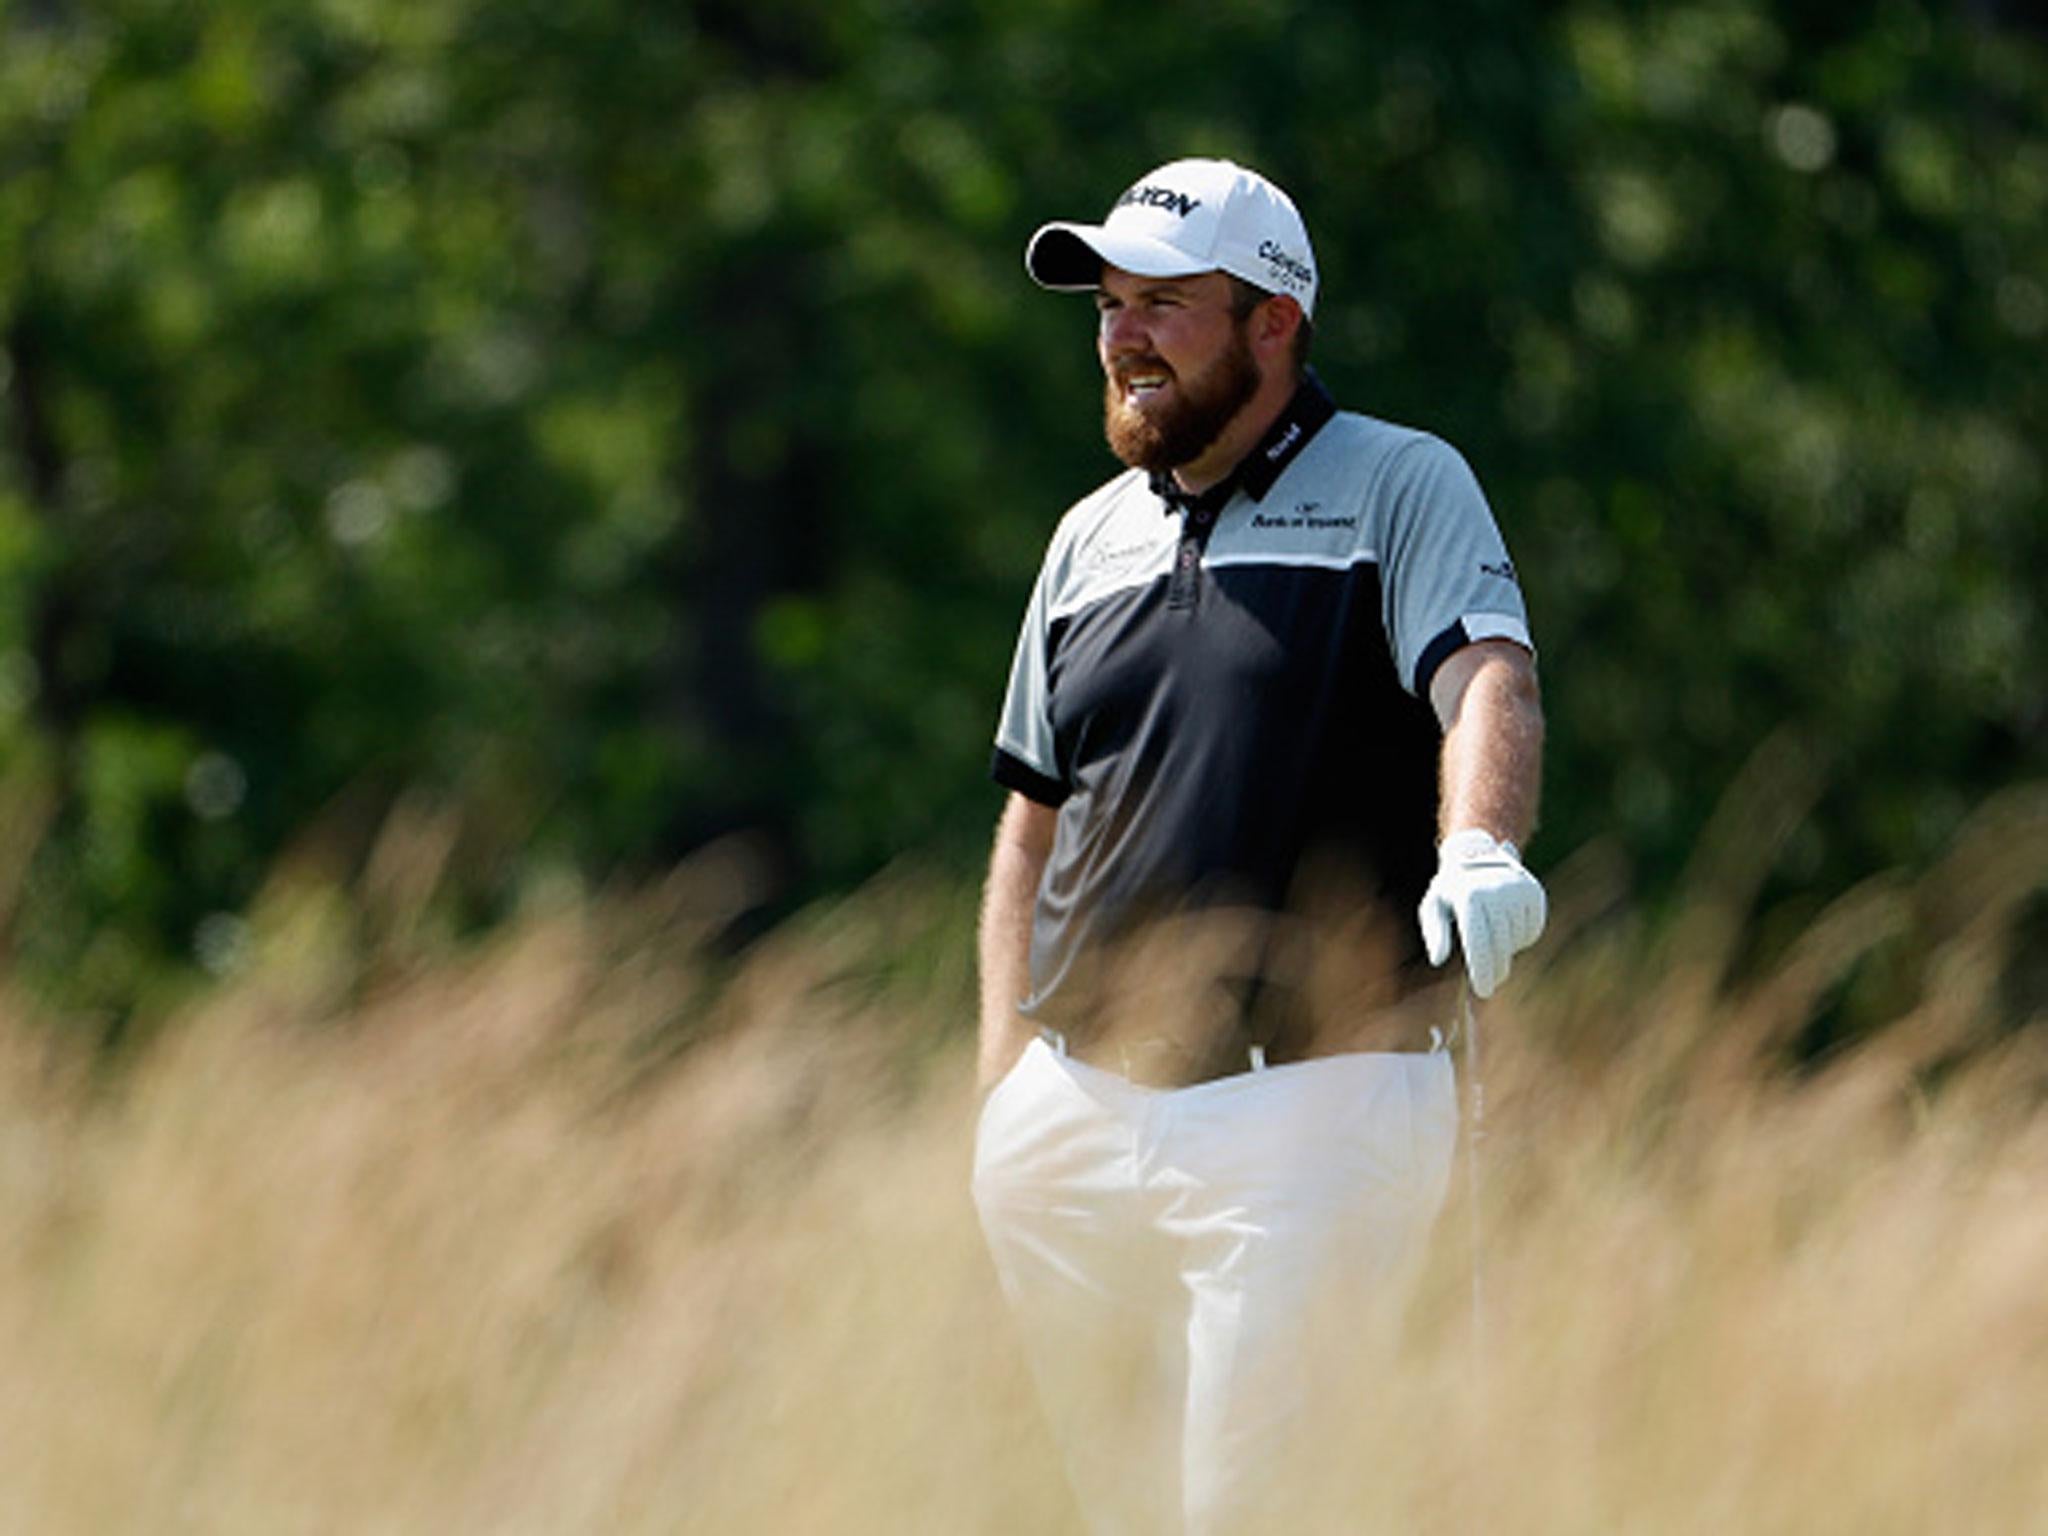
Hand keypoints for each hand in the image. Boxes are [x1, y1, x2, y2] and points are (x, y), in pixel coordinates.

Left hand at [1418, 829, 1545, 998]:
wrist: (1478, 853)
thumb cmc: (1451, 889)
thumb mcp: (1434, 906)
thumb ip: (1435, 933)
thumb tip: (1437, 959)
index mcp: (1469, 896)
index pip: (1478, 943)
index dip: (1482, 970)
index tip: (1483, 991)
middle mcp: (1496, 891)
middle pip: (1500, 946)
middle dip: (1496, 969)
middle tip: (1490, 983)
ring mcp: (1518, 890)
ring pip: (1518, 940)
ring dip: (1508, 950)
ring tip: (1493, 940)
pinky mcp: (1534, 892)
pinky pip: (1533, 929)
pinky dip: (1523, 937)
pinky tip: (1508, 929)